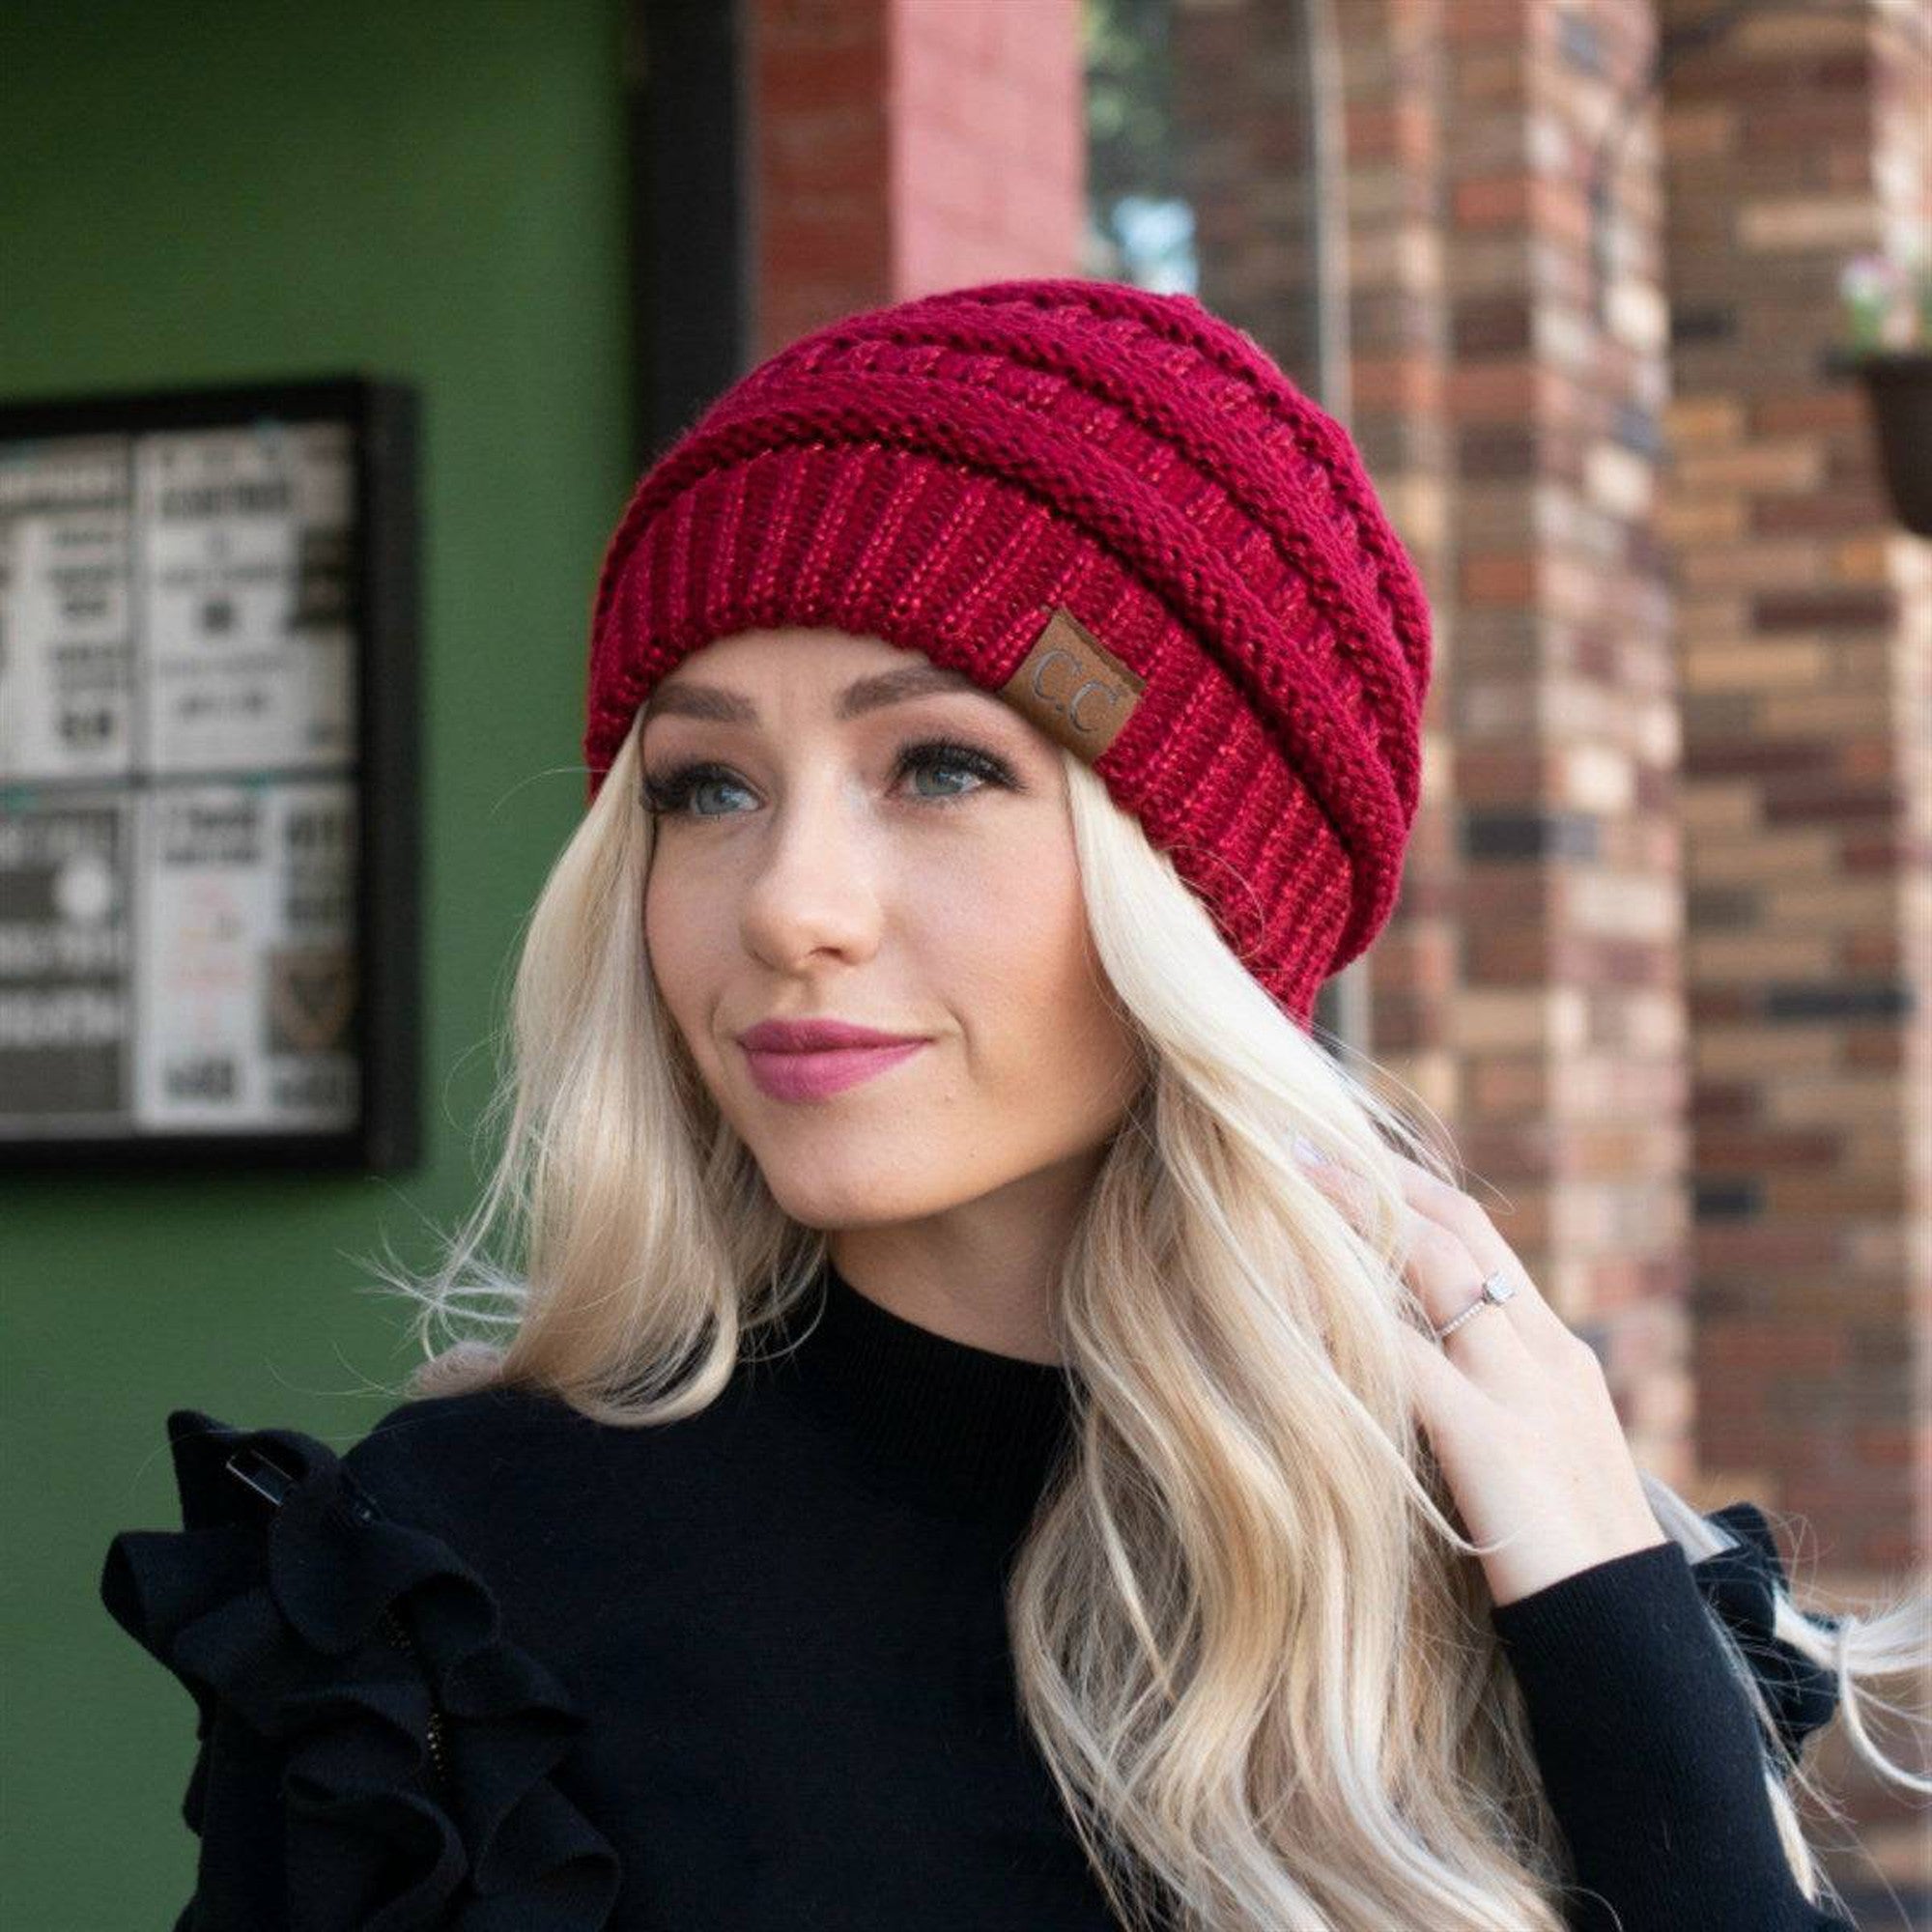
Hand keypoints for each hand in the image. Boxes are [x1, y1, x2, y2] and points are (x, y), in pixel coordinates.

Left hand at [1294, 1142, 1669, 1608]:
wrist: (1633, 1650)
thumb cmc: (1572, 1573)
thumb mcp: (1539, 1466)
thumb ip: (1487, 1412)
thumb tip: (1404, 1376)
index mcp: (1558, 1357)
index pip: (1480, 1241)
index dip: (1410, 1191)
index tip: (1346, 1156)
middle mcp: (1545, 1357)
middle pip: (1456, 1231)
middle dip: (1374, 1180)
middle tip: (1296, 1143)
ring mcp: (1525, 1394)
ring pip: (1433, 1270)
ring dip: (1351, 1221)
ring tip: (1281, 1186)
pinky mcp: (1494, 1443)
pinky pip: (1402, 1359)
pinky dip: (1340, 1320)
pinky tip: (1283, 1298)